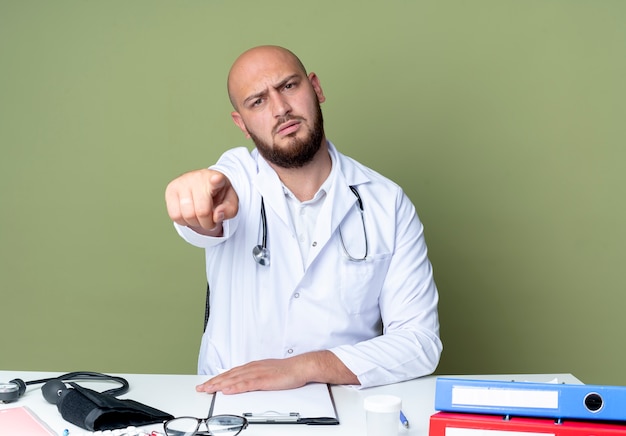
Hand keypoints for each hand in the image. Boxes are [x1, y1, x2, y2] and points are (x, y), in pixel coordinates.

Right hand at [165, 169, 237, 234]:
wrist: (204, 187)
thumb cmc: (219, 196)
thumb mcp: (231, 203)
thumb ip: (229, 210)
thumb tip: (217, 215)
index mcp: (217, 178)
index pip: (216, 180)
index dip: (216, 181)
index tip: (217, 179)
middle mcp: (198, 177)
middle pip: (202, 212)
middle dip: (207, 223)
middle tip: (210, 220)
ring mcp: (182, 182)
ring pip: (187, 215)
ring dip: (195, 223)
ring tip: (200, 216)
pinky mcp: (170, 189)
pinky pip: (175, 215)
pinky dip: (183, 221)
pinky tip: (189, 214)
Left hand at [196, 351, 358, 393]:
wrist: (301, 367)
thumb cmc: (288, 371)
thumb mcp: (268, 373)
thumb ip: (256, 377)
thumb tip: (246, 383)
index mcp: (254, 367)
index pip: (232, 373)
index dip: (218, 378)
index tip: (207, 383)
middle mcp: (253, 368)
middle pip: (229, 375)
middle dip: (214, 382)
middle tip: (201, 388)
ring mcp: (258, 373)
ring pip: (234, 379)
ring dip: (220, 384)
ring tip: (208, 389)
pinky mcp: (264, 379)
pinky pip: (246, 384)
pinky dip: (235, 386)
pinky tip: (227, 390)